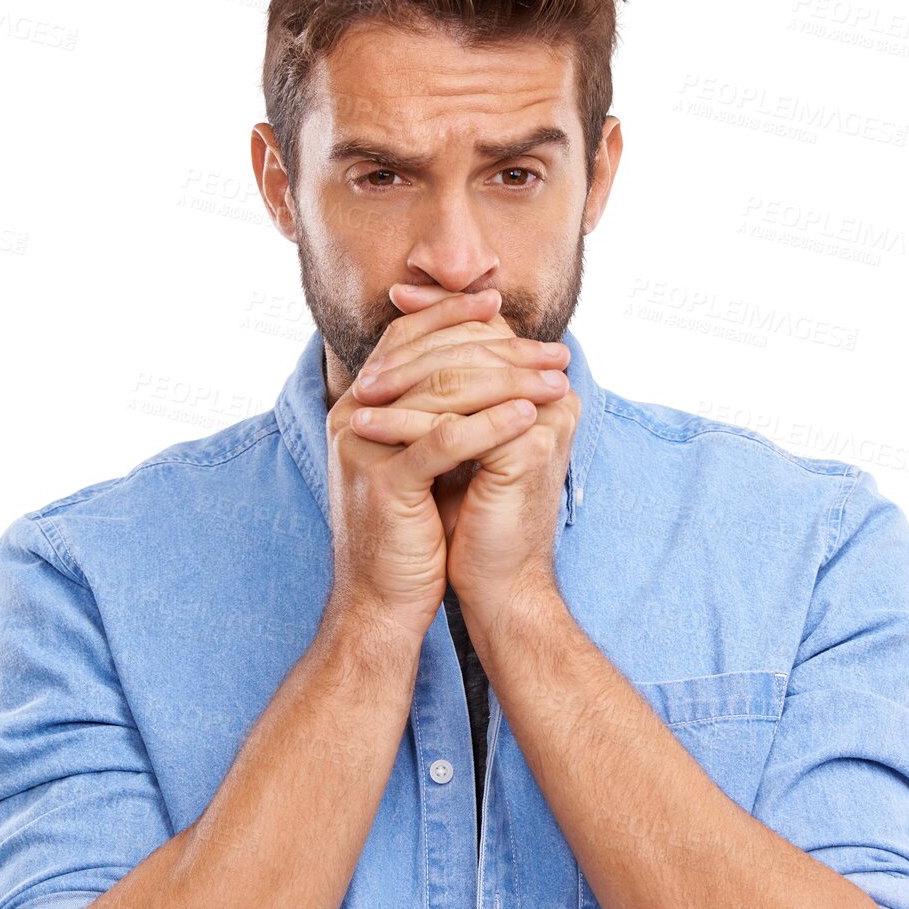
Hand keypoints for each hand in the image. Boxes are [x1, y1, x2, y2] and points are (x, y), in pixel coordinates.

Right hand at [325, 286, 543, 647]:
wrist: (382, 602)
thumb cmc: (410, 535)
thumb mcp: (423, 461)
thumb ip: (437, 412)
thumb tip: (483, 364)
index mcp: (358, 406)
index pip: (407, 339)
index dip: (453, 315)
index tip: (502, 306)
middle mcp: (352, 418)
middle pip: (431, 359)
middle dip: (498, 349)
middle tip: (553, 351)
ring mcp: (365, 450)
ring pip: (440, 393)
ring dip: (508, 382)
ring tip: (556, 381)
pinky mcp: (385, 485)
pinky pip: (443, 441)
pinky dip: (490, 424)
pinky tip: (529, 416)